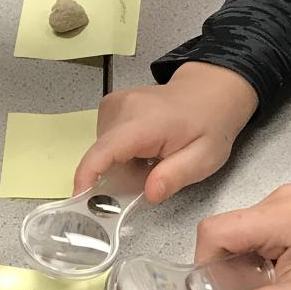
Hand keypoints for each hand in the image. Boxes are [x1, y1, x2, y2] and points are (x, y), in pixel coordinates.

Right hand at [73, 62, 258, 203]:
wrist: (210, 92)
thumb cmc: (209, 125)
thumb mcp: (205, 158)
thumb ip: (176, 176)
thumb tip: (149, 193)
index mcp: (147, 121)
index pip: (106, 149)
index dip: (88, 174)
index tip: (80, 197)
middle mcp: (124, 107)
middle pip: (102, 153)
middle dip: (118, 175)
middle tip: (152, 175)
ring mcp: (115, 102)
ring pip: (103, 148)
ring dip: (120, 163)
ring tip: (151, 159)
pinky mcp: (111, 104)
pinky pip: (105, 138)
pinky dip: (119, 151)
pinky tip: (142, 148)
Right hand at [194, 184, 290, 289]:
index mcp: (283, 215)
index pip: (216, 230)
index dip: (206, 263)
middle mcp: (281, 198)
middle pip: (226, 229)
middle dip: (225, 265)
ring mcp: (289, 200)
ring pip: (238, 230)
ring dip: (241, 261)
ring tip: (269, 285)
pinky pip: (256, 229)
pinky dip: (256, 253)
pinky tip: (278, 273)